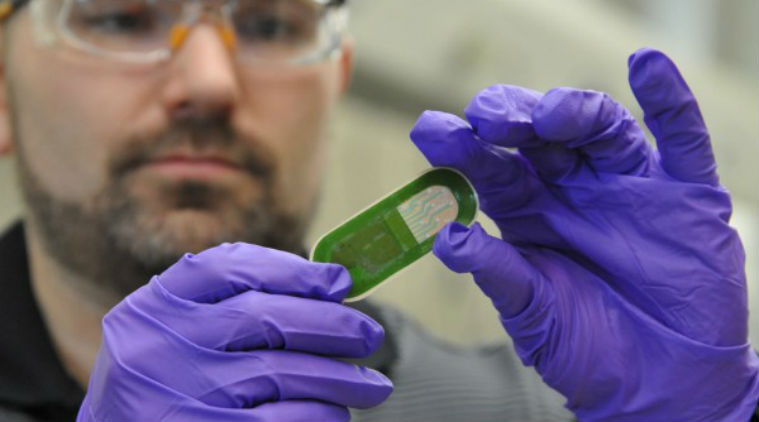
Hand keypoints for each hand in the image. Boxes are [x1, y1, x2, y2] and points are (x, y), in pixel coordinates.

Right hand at [77, 243, 392, 421]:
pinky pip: (280, 420)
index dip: (294, 271)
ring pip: (282, 372)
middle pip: (264, 318)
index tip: (340, 281)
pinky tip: (336, 414)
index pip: (229, 267)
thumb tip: (329, 286)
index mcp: (156, 305)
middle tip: (369, 334)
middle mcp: (162, 345)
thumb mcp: (175, 332)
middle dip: (330, 323)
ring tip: (372, 384)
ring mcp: (181, 393)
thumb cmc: (166, 381)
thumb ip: (232, 301)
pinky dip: (318, 415)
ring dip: (339, 378)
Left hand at [410, 48, 758, 420]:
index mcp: (527, 212)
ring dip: (573, 110)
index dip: (461, 148)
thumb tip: (445, 237)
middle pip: (538, 136)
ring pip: (599, 129)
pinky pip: (681, 138)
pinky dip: (669, 101)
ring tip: (548, 115)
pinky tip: (647, 67)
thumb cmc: (587, 350)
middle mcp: (572, 189)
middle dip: (511, 119)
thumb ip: (497, 274)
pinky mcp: (684, 194)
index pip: (489, 168)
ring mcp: (627, 186)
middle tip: (489, 118)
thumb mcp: (534, 314)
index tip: (430, 130)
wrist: (659, 385)